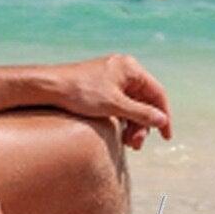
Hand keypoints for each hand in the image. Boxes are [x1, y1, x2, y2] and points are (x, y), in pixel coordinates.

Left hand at [39, 55, 171, 149]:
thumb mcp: (114, 106)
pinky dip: (122, 120)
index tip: (166, 137)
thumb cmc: (81, 93)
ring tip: (126, 143)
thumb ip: (141, 113)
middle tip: (135, 145)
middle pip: (144, 101)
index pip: (157, 93)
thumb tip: (162, 120)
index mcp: (131, 68)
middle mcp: (124, 70)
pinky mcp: (102, 87)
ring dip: (132, 125)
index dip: (163, 116)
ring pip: (132, 105)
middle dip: (142, 125)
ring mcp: (112, 78)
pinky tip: (118, 134)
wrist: (48, 88)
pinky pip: (120, 105)